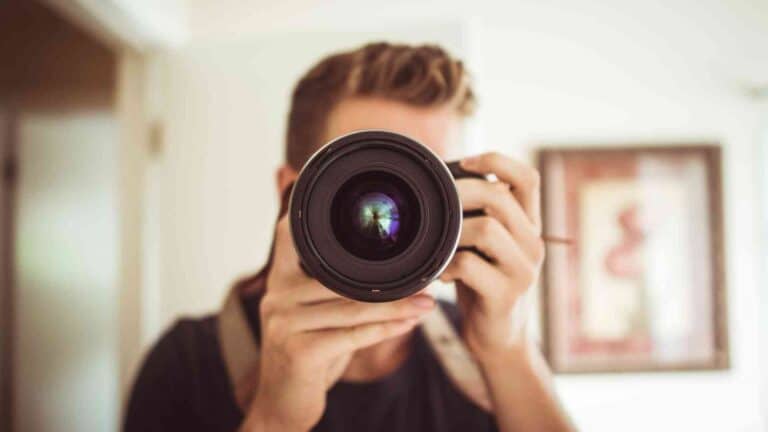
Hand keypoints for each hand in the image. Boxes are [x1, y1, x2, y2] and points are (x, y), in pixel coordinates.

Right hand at [241, 215, 435, 431]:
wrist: (282, 404)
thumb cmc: (307, 354)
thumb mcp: (314, 314)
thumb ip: (333, 289)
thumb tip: (386, 270)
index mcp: (280, 279)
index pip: (294, 235)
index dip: (321, 217)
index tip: (367, 212)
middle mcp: (277, 295)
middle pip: (342, 280)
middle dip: (389, 283)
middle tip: (427, 279)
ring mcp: (284, 323)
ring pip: (353, 307)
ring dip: (397, 307)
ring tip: (426, 303)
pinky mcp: (298, 351)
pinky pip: (352, 336)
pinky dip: (386, 330)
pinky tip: (409, 324)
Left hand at [440, 152, 543, 359]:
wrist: (497, 336)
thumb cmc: (483, 282)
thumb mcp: (486, 244)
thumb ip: (477, 215)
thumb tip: (441, 178)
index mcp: (529, 224)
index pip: (528, 178)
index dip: (498, 160)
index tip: (465, 161)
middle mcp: (533, 243)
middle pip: (500, 198)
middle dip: (462, 193)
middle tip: (437, 203)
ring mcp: (522, 270)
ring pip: (487, 229)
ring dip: (453, 231)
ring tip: (439, 244)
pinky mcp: (506, 295)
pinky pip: (471, 266)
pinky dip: (447, 265)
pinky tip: (440, 274)